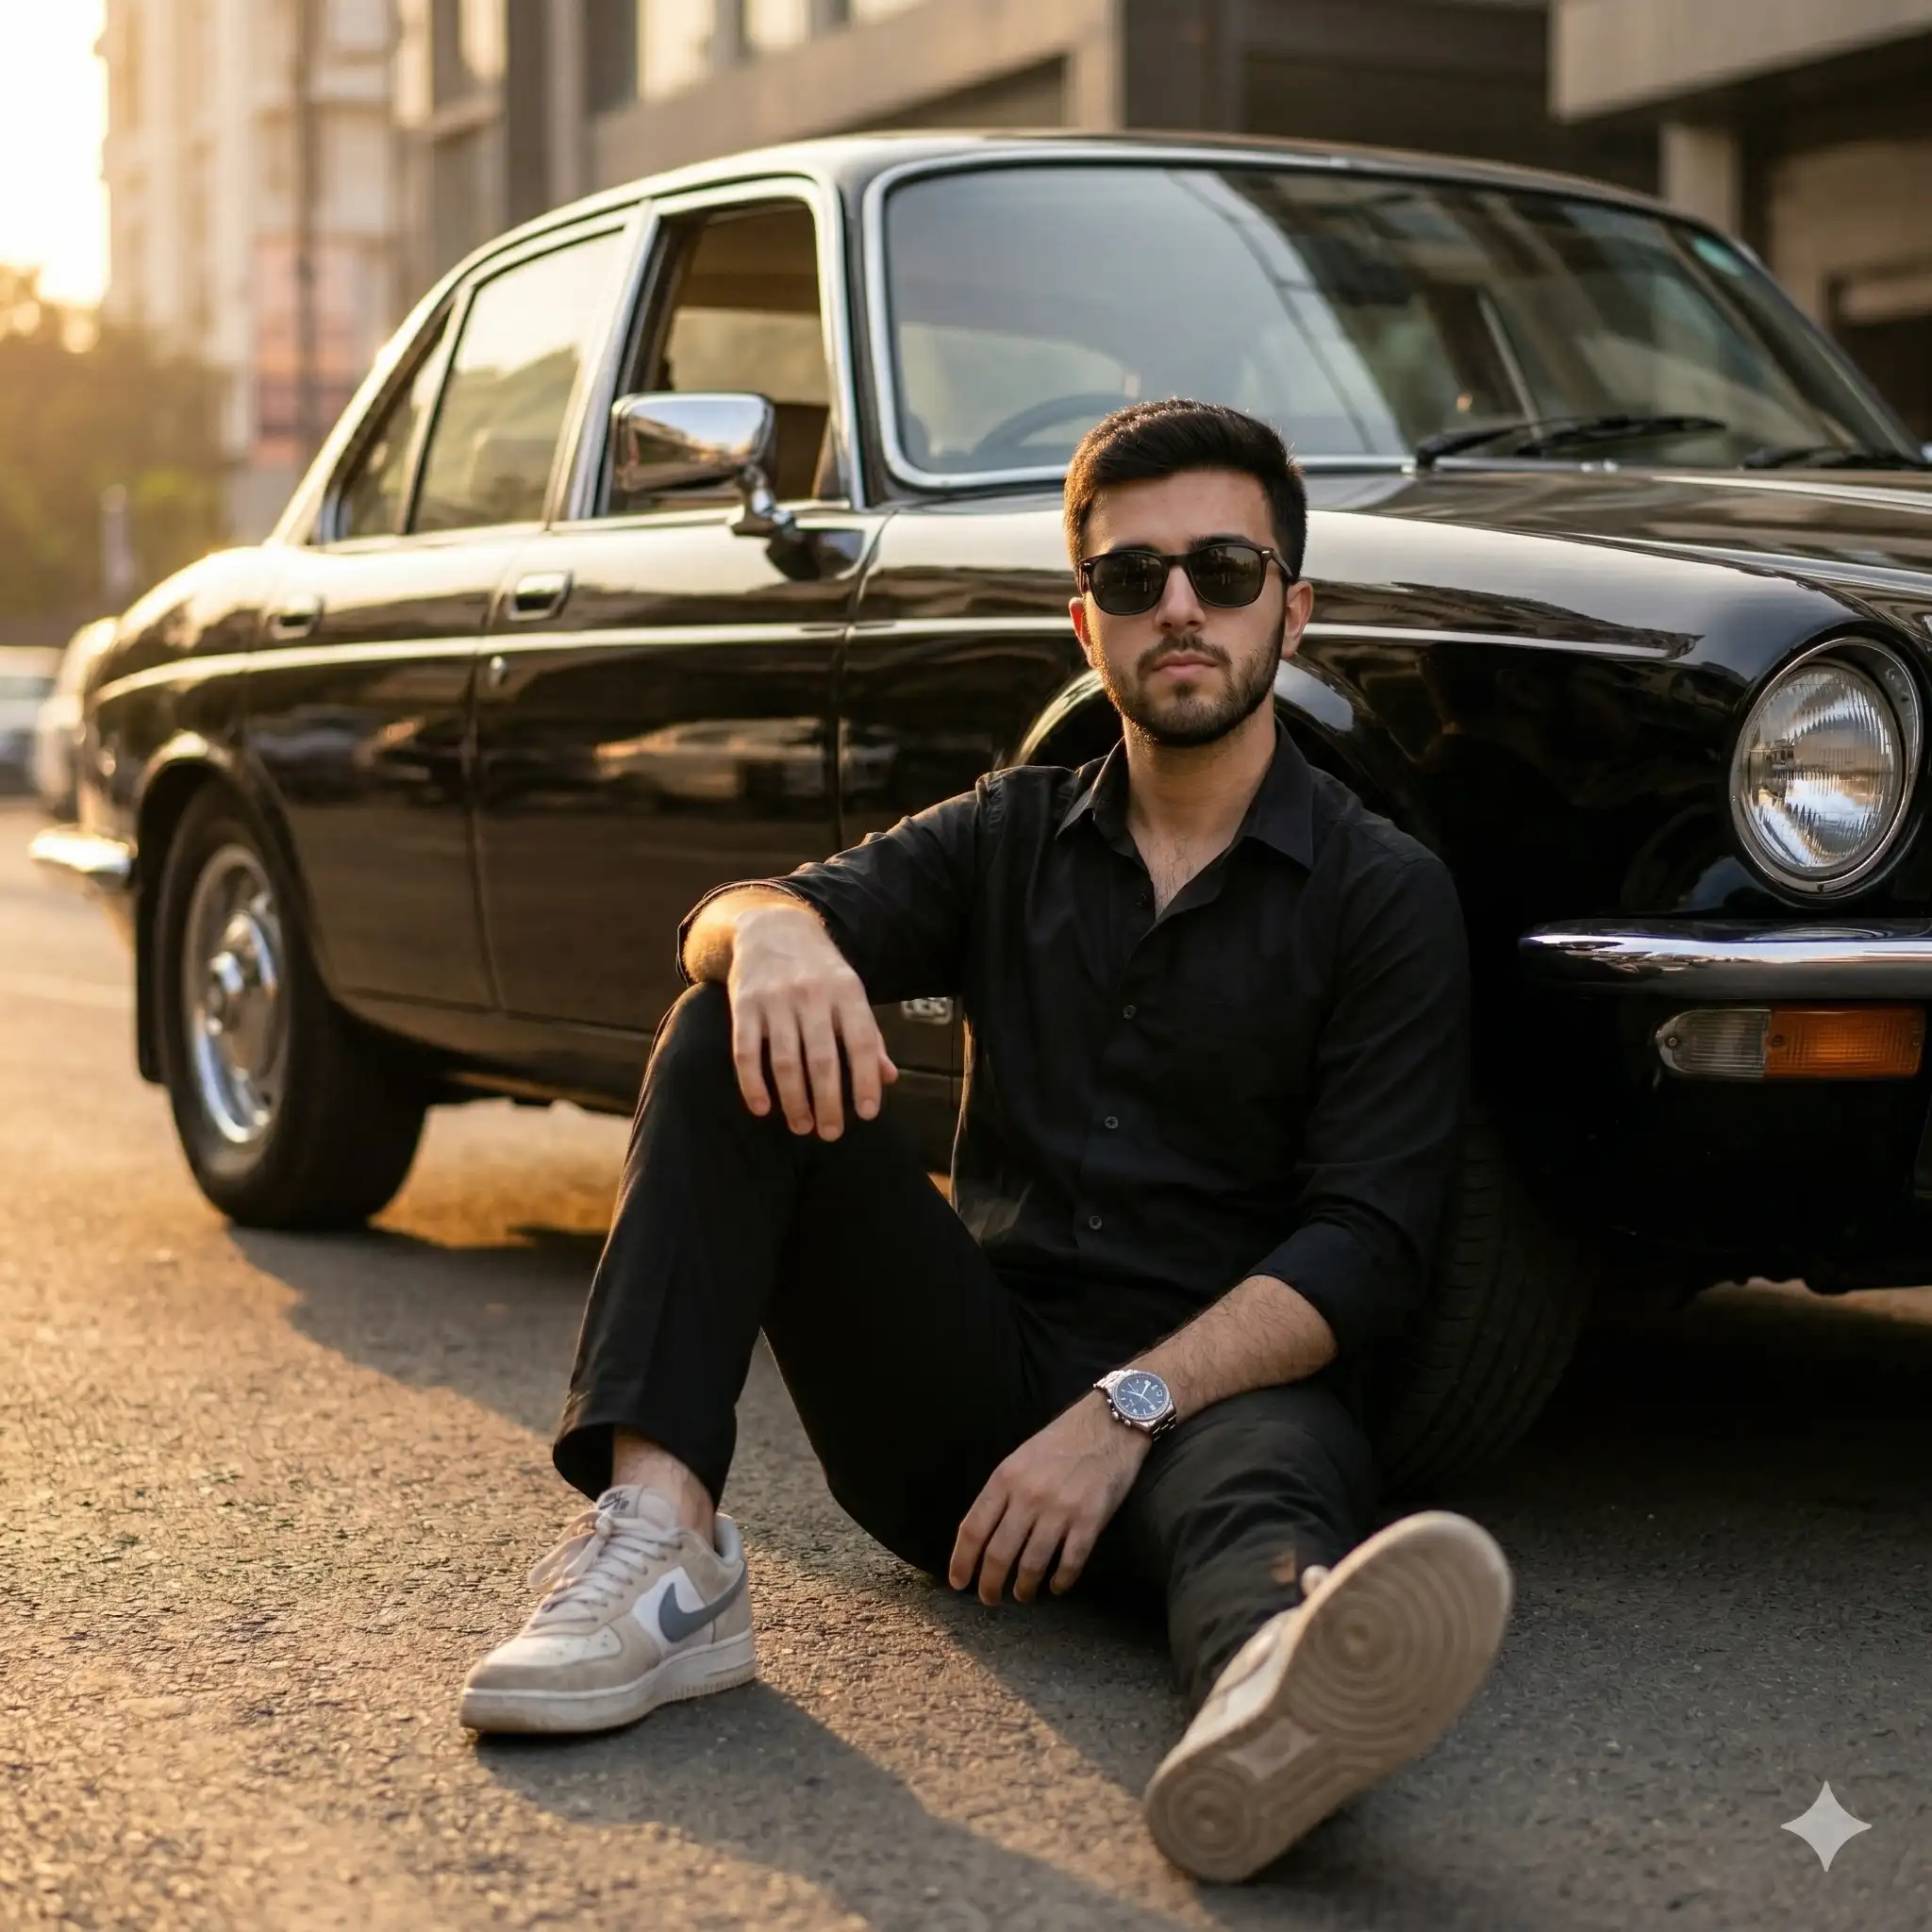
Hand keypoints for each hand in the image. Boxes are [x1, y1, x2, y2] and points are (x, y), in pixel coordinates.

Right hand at [727, 901, 896, 1138]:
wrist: (772, 926)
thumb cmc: (820, 972)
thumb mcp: (850, 993)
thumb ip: (868, 1036)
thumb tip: (888, 1078)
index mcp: (846, 992)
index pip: (861, 1042)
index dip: (865, 1079)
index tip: (868, 1113)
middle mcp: (812, 994)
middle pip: (823, 1058)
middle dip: (828, 1102)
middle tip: (830, 1133)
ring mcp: (775, 999)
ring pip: (786, 1060)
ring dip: (794, 1100)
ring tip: (802, 1127)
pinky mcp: (744, 1005)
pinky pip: (746, 1052)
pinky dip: (753, 1084)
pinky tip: (762, 1108)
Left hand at [949, 1394, 1146, 1604]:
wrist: (1108, 1424)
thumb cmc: (1060, 1441)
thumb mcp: (1019, 1458)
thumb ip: (1001, 1493)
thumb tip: (983, 1535)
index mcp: (1005, 1478)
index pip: (973, 1529)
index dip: (962, 1562)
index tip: (958, 1583)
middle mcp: (1028, 1496)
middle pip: (998, 1554)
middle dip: (989, 1585)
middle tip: (989, 1599)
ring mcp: (1060, 1510)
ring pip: (1032, 1565)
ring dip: (1024, 1588)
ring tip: (1022, 1595)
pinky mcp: (1090, 1520)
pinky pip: (1070, 1563)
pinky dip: (1060, 1582)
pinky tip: (1056, 1587)